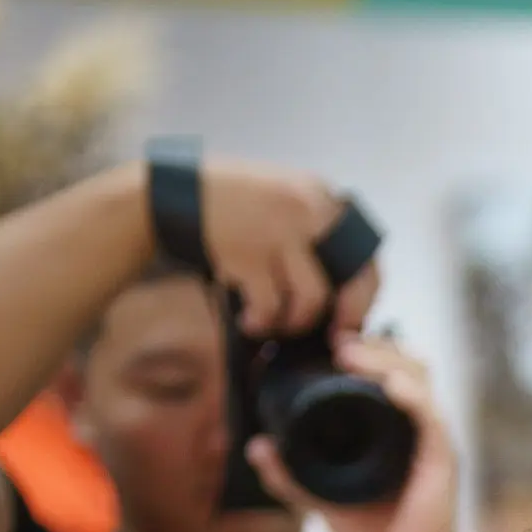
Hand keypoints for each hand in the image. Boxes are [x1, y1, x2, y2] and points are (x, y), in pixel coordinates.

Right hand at [187, 155, 379, 338]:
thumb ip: (314, 233)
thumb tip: (347, 293)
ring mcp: (279, 229)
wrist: (167, 194)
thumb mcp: (280, 201)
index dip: (364, 293)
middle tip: (334, 338)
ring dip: (294, 322)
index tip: (354, 318)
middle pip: (352, 279)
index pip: (364, 253)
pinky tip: (249, 321)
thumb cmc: (227, 207)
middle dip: (345, 317)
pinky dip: (262, 321)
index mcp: (319, 195)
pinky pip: (271, 305)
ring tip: (274, 324)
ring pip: (312, 299)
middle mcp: (307, 208)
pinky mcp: (249, 252)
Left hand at [253, 331, 478, 531]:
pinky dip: (412, 396)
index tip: (325, 340)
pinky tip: (391, 387)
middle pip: (404, 363)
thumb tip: (255, 447)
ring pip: (418, 378)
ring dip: (387, 359)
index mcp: (391, 428)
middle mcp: (415, 426)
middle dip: (373, 344)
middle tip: (335, 339)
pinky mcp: (442, 460)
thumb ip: (291, 476)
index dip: (360, 350)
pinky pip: (431, 417)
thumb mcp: (324, 499)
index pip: (384, 371)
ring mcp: (431, 440)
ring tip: (350, 352)